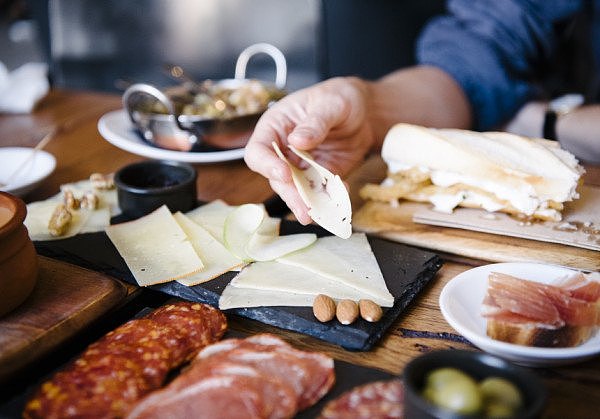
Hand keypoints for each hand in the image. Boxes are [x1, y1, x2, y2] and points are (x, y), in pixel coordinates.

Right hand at [244, 77, 375, 223]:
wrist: (364, 111)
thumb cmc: (339, 98)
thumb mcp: (330, 103)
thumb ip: (315, 123)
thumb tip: (297, 141)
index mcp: (275, 128)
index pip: (258, 151)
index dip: (267, 166)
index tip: (284, 174)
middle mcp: (284, 151)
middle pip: (277, 178)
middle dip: (290, 194)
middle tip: (303, 208)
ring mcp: (301, 167)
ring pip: (297, 190)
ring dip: (307, 204)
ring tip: (317, 215)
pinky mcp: (320, 177)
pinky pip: (321, 192)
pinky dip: (329, 199)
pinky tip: (340, 200)